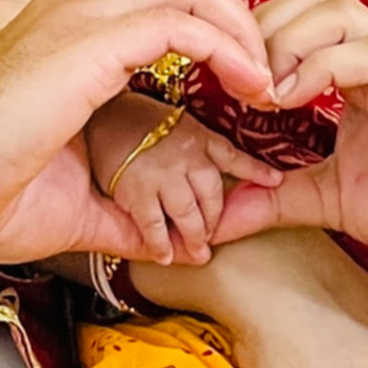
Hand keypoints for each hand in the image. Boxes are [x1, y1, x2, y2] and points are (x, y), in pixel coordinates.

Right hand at [0, 0, 271, 264]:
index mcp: (67, 30)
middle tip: (268, 78)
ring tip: (266, 83)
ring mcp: (77, 15)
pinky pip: (181, 20)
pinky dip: (229, 47)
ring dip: (243, 29)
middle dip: (241, 18)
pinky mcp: (86, 42)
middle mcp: (75, 7)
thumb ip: (125, 216)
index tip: (248, 86)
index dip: (217, 28)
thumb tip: (170, 247)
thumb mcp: (75, 204)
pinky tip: (250, 88)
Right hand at [92, 96, 283, 266]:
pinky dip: (162, 244)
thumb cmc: (126, 114)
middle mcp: (186, 154)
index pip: (233, 156)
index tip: (275, 180)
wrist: (92, 112)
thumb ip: (193, 140)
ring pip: (190, 216)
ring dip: (195, 238)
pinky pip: (156, 227)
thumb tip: (217, 159)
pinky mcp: (137, 191)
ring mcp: (163, 174)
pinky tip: (165, 255)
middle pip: (212, 197)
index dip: (256, 171)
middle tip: (211, 235)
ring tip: (198, 252)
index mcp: (197, 134)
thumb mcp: (170, 118)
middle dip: (213, 220)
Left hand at [217, 0, 367, 290]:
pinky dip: (315, 69)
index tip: (226, 82)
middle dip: (265, 27)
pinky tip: (288, 103)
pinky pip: (363, 56)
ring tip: (262, 92)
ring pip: (337, 11)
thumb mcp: (332, 201)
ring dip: (285, 42)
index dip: (258, 34)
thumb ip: (276, 200)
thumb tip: (219, 221)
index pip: (305, 12)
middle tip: (238, 80)